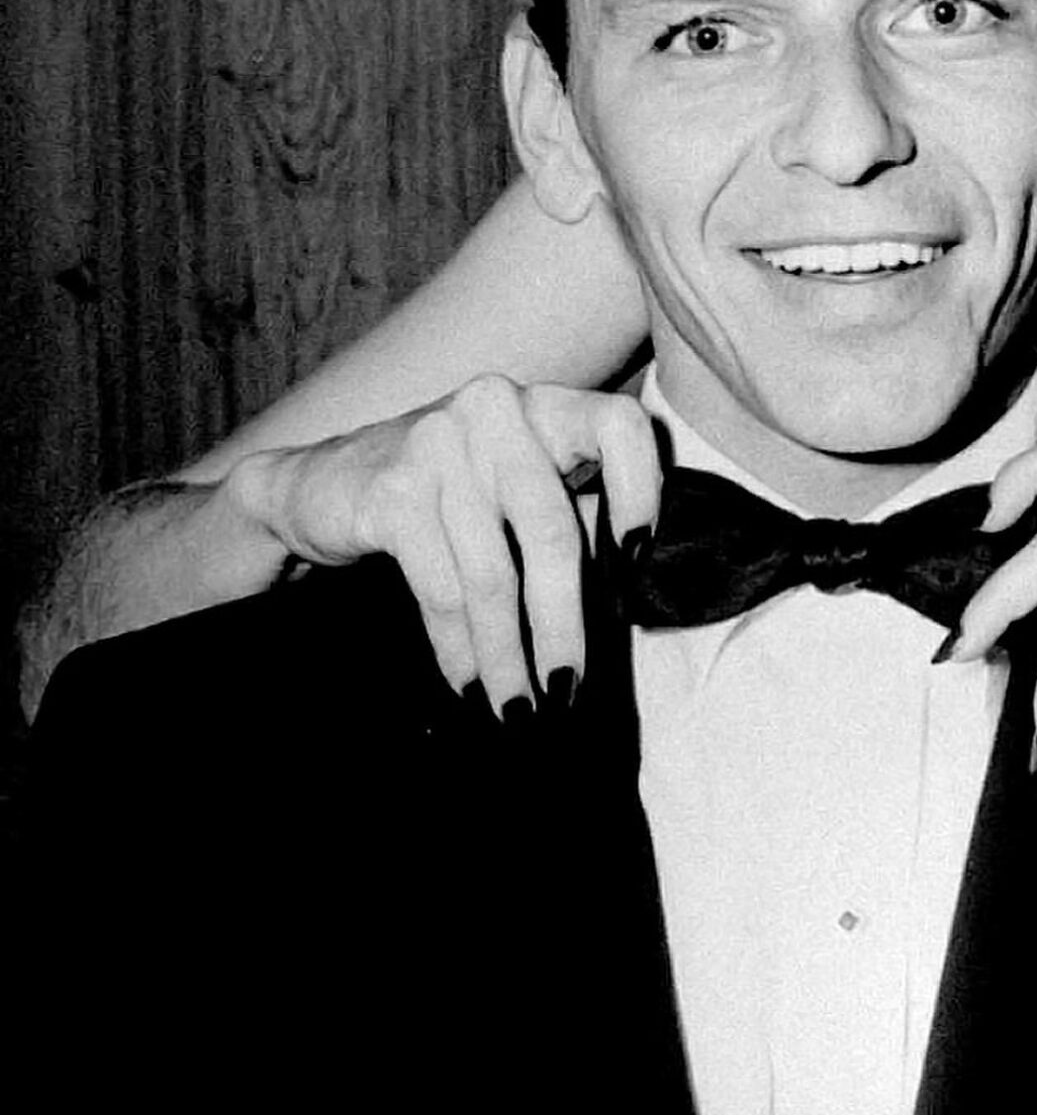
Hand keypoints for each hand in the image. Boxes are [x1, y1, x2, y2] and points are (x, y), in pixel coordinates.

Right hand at [223, 376, 658, 709]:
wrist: (316, 485)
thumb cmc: (441, 494)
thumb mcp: (508, 484)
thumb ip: (567, 513)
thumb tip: (627, 596)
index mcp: (542, 406)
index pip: (617, 424)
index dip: (642, 489)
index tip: (638, 559)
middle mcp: (495, 411)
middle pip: (552, 530)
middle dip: (563, 624)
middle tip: (569, 688)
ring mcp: (439, 446)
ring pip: (492, 574)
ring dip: (508, 655)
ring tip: (518, 707)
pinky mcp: (393, 493)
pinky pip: (440, 590)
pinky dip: (458, 648)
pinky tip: (469, 683)